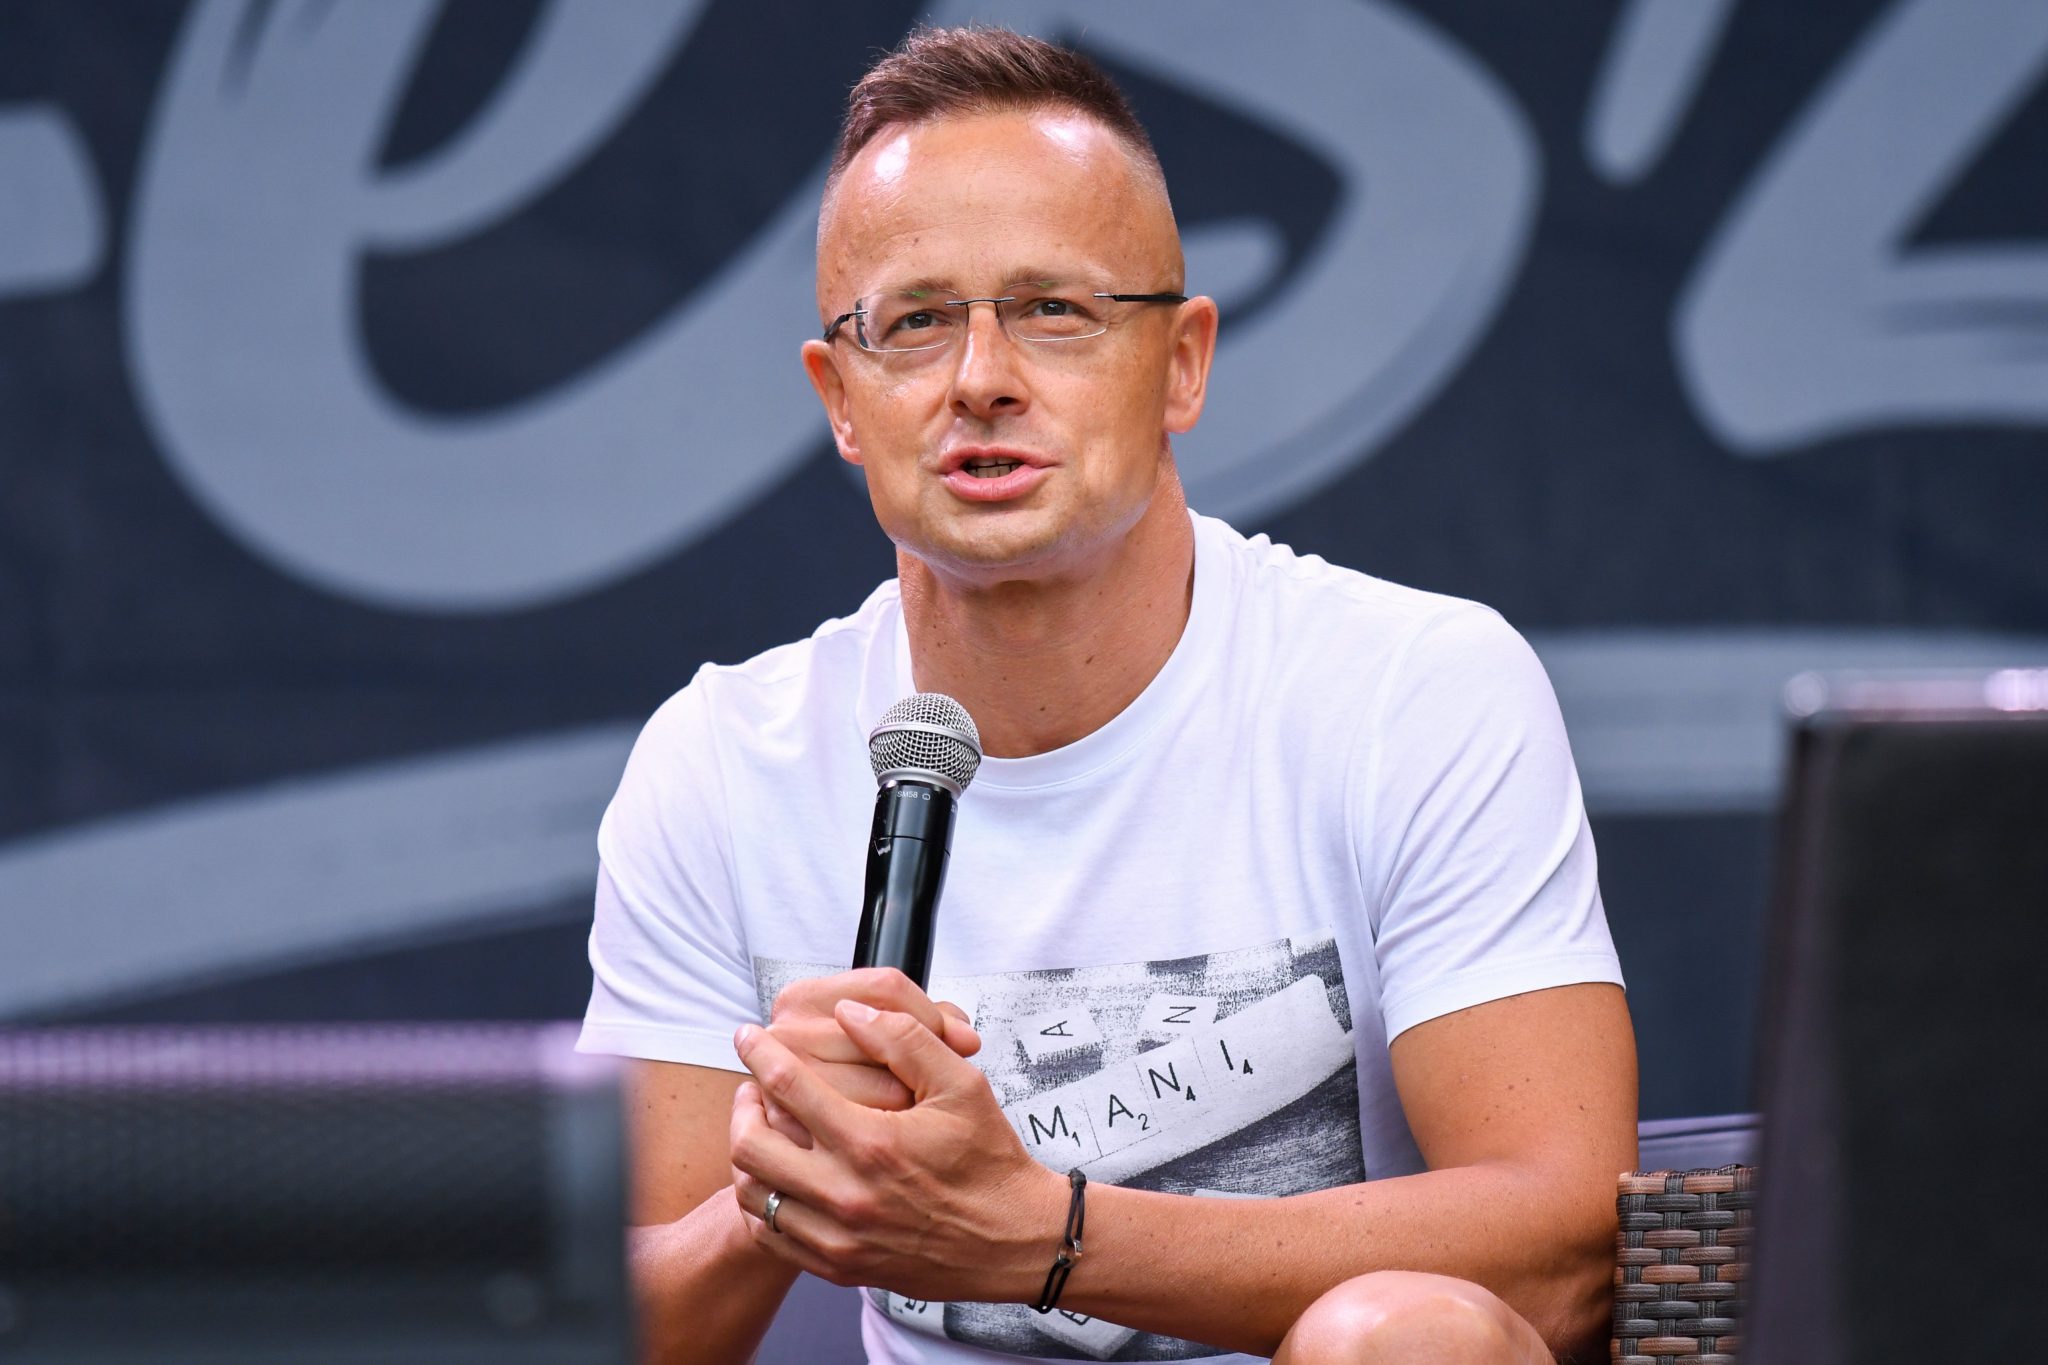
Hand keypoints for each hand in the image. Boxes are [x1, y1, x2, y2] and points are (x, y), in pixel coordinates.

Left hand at [728, 1000, 1066, 1301]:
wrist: (1014, 1240)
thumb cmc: (990, 1161)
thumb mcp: (961, 1083)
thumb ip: (904, 1039)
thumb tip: (851, 1013)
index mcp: (872, 1143)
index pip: (789, 1086)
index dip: (759, 1051)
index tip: (746, 1035)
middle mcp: (846, 1195)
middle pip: (751, 1144)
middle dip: (743, 1104)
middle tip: (755, 1086)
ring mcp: (839, 1238)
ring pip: (754, 1194)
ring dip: (749, 1153)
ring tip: (765, 1128)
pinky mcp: (839, 1268)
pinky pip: (773, 1235)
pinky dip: (764, 1201)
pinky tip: (780, 1177)